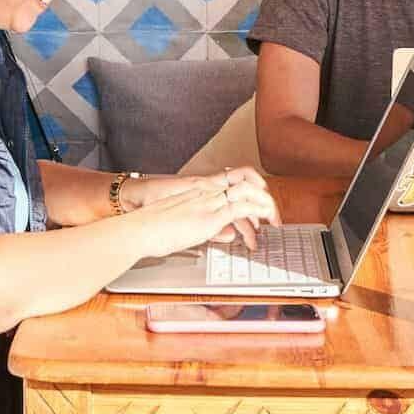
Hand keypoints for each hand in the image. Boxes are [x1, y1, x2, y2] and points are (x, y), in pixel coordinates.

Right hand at [130, 177, 279, 257]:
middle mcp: (206, 192)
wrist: (139, 229)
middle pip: (246, 183)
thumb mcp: (187, 226)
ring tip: (274, 219)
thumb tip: (229, 234)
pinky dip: (256, 214)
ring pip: (248, 193)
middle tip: (274, 215)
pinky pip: (240, 209)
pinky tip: (263, 223)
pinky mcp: (208, 217)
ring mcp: (208, 202)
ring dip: (266, 205)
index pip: (235, 180)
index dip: (253, 187)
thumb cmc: (154, 229)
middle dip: (265, 197)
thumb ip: (211, 227)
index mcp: (200, 190)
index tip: (262, 204)